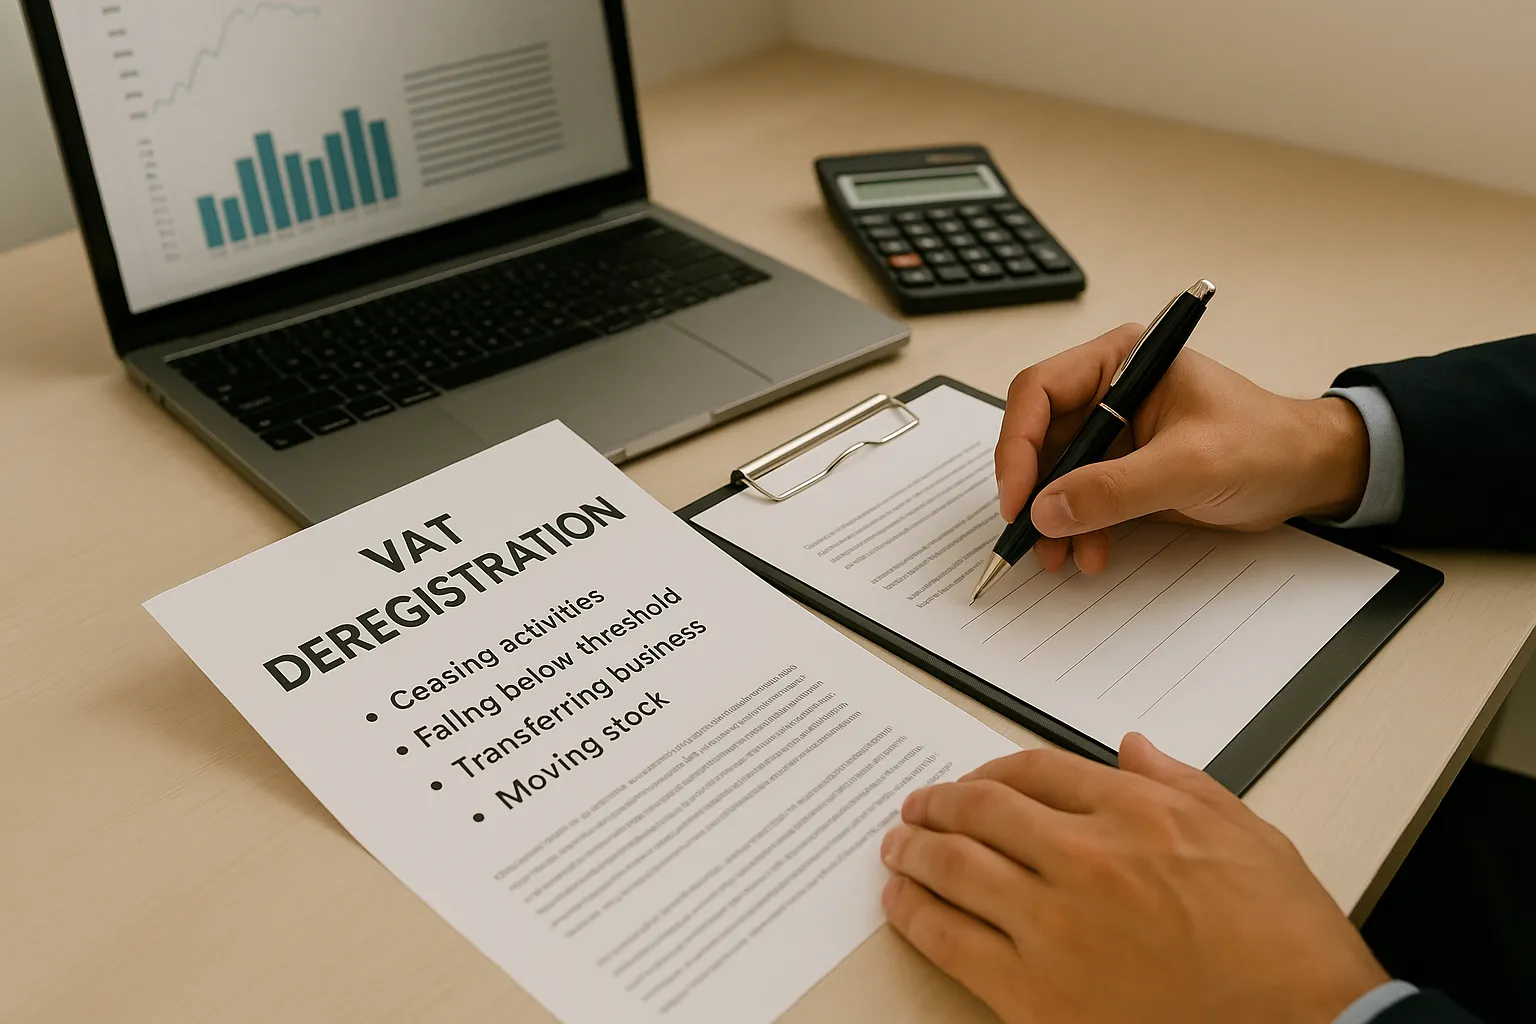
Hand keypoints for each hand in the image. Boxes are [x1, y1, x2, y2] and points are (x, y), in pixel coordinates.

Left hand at [880, 735, 1387, 1023]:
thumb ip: (1183, 782)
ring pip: (955, 868)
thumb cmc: (1288, 944)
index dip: (993, 772)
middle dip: (939, 803)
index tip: (975, 782)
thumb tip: (1134, 748)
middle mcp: (1087, 858)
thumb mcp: (1249, 835)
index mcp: (1138, 813)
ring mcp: (1055, 926)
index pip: (1037, 771)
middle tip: (917, 806)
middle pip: (982, 811)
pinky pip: (951, 941)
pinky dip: (916, 915)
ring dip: (914, 850)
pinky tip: (903, 902)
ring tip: (897, 847)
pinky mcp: (1035, 992)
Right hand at [996, 324, 1369, 573]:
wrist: (1309, 474)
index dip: (1019, 444)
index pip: (1039, 391)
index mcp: (1120, 360)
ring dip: (1052, 517)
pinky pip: (1080, 497)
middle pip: (1039, 435)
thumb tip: (1047, 510)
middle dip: (1033, 490)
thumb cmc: (1266, 445)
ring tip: (1059, 556)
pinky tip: (1089, 553)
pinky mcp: (1123, 468)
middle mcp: (1109, 390)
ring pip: (1054, 473)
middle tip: (1030, 535)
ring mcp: (1114, 431)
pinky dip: (1077, 527)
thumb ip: (1114, 488)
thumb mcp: (1189, 466)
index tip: (1019, 497)